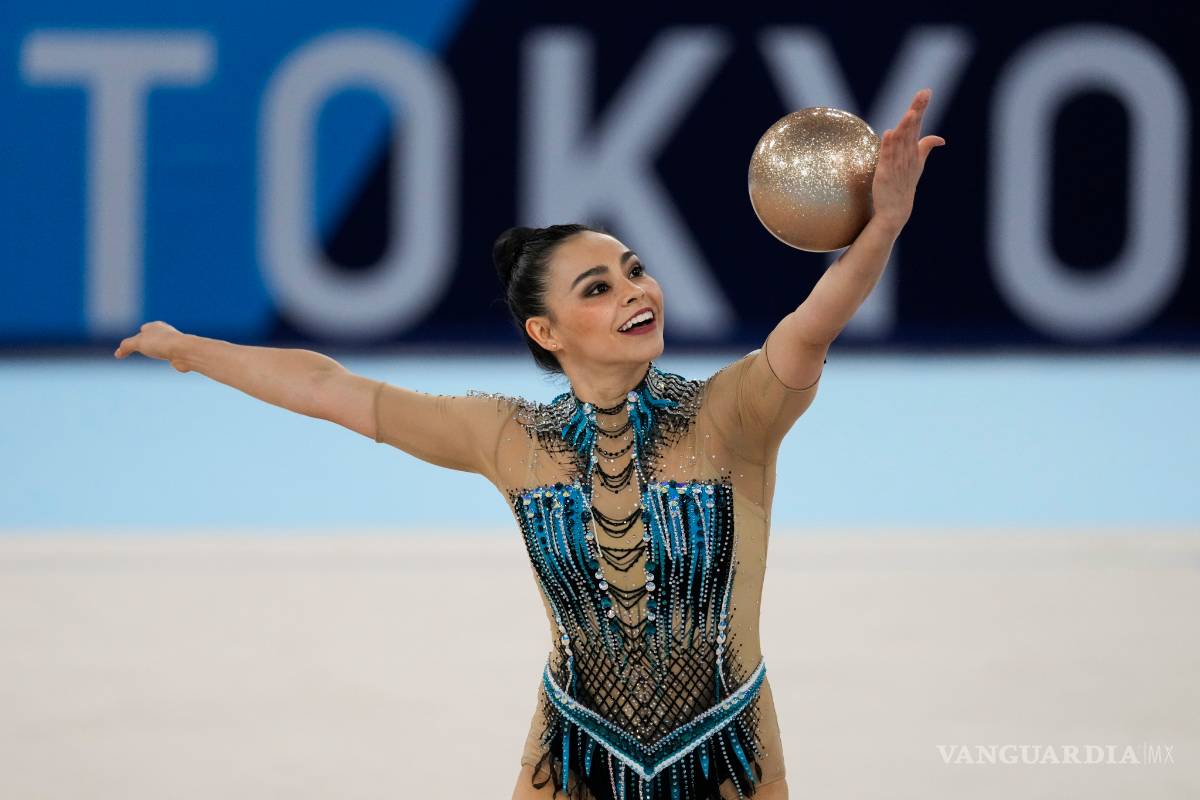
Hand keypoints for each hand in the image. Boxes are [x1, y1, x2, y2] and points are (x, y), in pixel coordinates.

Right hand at [114, 321, 190, 371]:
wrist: (185, 352)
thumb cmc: (162, 344)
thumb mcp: (138, 342)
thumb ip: (126, 346)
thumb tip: (117, 354)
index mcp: (156, 326)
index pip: (143, 330)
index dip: (137, 338)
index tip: (131, 346)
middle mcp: (166, 333)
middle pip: (154, 338)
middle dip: (149, 343)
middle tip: (143, 347)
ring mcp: (174, 343)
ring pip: (164, 346)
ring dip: (160, 350)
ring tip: (157, 353)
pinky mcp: (180, 354)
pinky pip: (172, 355)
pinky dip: (169, 358)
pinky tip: (171, 360)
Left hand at [871, 88, 944, 231]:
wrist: (896, 211)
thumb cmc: (905, 186)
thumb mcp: (917, 165)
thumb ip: (925, 148)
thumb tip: (941, 139)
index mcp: (914, 151)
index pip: (918, 125)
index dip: (921, 108)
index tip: (926, 92)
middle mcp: (908, 156)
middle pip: (912, 129)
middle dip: (917, 111)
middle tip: (923, 95)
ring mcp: (897, 165)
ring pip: (901, 142)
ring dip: (905, 126)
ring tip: (910, 112)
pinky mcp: (885, 174)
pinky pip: (887, 157)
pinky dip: (888, 146)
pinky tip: (889, 133)